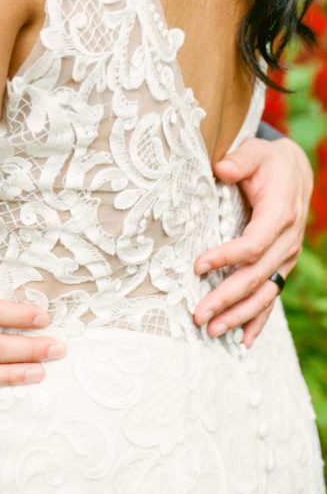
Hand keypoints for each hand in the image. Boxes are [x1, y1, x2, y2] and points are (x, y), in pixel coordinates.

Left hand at [194, 136, 311, 346]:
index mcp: (280, 214)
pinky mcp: (281, 264)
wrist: (294, 171)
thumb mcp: (254, 152)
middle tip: (199, 315)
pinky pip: (272, 296)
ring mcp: (286, 257)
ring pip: (264, 293)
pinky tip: (243, 341)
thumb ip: (239, 160)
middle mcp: (287, 240)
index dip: (226, 257)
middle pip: (256, 276)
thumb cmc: (267, 162)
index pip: (253, 244)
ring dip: (239, 315)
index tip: (197, 266)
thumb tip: (221, 168)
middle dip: (227, 298)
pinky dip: (259, 320)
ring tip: (212, 331)